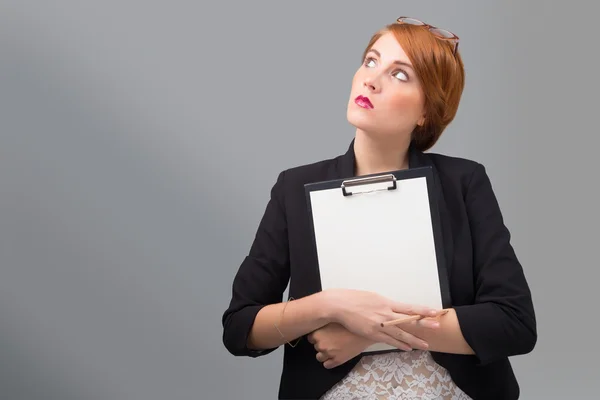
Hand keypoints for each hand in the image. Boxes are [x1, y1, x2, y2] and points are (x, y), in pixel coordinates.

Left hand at [307, 323, 372, 368]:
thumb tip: (318, 323)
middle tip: (332, 340)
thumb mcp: (333, 319)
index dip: (317, 336)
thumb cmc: (350, 323)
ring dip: (325, 354)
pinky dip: (330, 362)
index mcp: (318, 333)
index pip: (310, 338)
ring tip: (335, 348)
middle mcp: (321, 344)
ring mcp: (328, 353)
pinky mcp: (337, 361)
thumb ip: (323, 323)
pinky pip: (327, 365)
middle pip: (316, 347)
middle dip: (322, 344)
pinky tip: (337, 355)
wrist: (364, 331)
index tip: (324, 335)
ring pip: (320, 357)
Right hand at [324, 289, 440, 350]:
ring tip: (425, 345)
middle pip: (408, 320)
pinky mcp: (372, 333)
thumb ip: (384, 304)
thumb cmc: (354, 298)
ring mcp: (379, 325)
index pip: (408, 307)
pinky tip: (407, 348)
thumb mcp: (372, 297)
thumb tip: (392, 307)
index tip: (434, 311)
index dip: (422, 310)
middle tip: (437, 327)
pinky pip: (388, 340)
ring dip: (414, 340)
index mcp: (386, 302)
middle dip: (423, 324)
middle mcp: (385, 314)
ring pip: (400, 334)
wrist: (339, 305)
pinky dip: (399, 345)